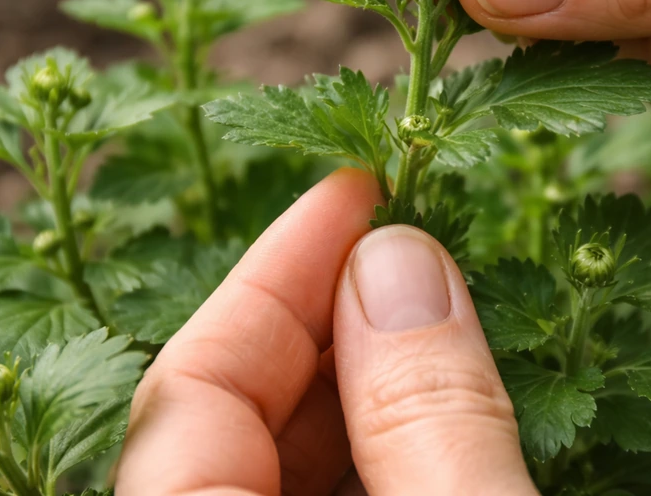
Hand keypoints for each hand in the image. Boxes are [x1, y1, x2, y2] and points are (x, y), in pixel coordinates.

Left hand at [115, 168, 537, 495]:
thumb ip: (427, 416)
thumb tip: (399, 261)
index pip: (192, 383)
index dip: (281, 268)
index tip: (360, 186)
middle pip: (243, 416)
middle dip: (342, 320)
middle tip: (426, 248)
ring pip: (294, 465)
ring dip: (379, 388)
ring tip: (458, 324)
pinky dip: (396, 456)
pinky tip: (454, 421)